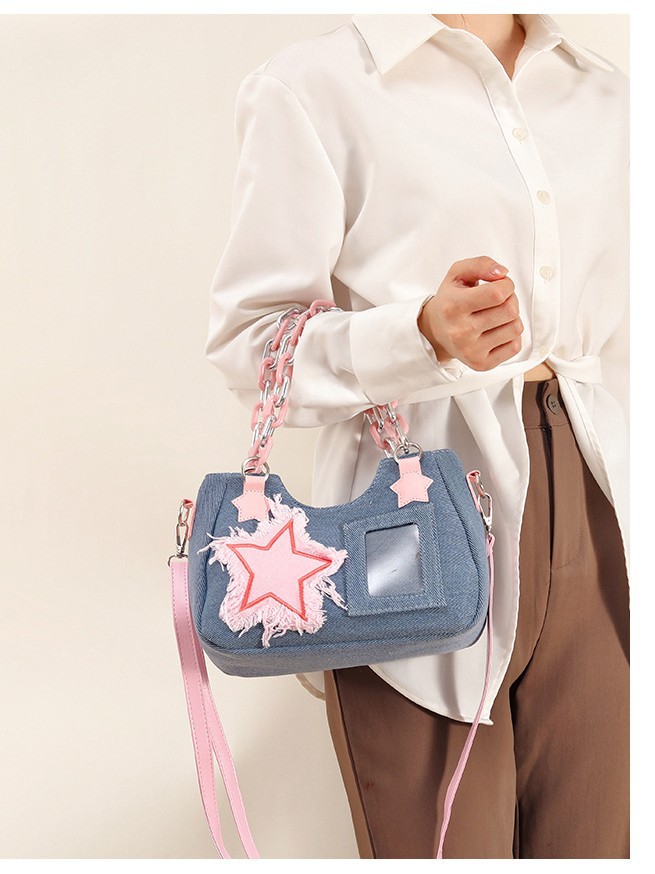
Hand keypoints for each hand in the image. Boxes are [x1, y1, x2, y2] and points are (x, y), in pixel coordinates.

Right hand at [418, 256, 523, 370]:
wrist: (435, 331)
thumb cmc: (450, 300)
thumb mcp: (457, 274)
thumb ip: (480, 264)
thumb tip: (502, 273)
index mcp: (453, 306)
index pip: (498, 293)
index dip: (506, 284)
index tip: (499, 285)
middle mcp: (460, 331)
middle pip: (510, 310)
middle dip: (510, 300)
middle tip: (498, 300)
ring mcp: (471, 351)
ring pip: (516, 328)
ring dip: (511, 318)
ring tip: (496, 315)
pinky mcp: (481, 364)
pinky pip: (515, 346)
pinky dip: (510, 336)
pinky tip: (496, 331)